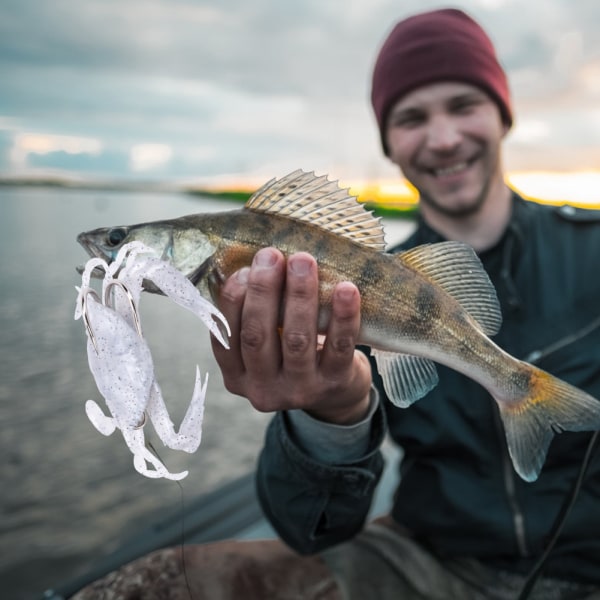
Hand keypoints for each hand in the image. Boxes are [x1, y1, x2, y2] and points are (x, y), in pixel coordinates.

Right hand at [210, 248, 371, 423]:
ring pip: (296, 340)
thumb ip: (255, 314)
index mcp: (237, 375)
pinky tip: (345, 289)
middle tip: (271, 255)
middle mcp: (262, 388)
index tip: (243, 268)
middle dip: (263, 290)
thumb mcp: (266, 343)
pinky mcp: (334, 383)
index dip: (232, 300)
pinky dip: (342, 316)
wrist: (336, 392)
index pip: (225, 337)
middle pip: (257, 336)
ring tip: (303, 261)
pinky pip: (339, 347)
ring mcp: (299, 390)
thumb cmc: (292, 353)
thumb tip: (254, 261)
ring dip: (299, 295)